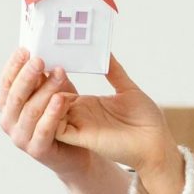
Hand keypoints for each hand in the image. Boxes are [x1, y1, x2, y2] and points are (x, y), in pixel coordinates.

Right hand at [0, 48, 99, 180]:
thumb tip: (43, 50)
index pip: (6, 82)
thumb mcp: (53, 91)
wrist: (77, 152)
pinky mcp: (37, 151)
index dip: (14, 66)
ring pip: (30, 111)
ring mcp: (21, 138)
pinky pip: (43, 129)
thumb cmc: (63, 117)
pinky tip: (61, 99)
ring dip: (45, 90)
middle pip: (16, 95)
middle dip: (27, 75)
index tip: (25, 49)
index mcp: (8, 106)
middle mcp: (9, 122)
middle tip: (40, 59)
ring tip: (59, 74)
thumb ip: (46, 76)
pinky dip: (52, 113)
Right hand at [45, 55, 180, 175]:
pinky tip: (56, 97)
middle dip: (37, 82)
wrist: (157, 143)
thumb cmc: (146, 120)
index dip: (45, 75)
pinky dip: (51, 115)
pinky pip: (56, 128)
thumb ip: (114, 71)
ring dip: (42, 96)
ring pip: (45, 113)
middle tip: (36, 62)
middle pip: (45, 99)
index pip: (55, 88)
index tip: (38, 55)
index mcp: (85, 103)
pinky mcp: (81, 138)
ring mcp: (77, 126)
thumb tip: (106, 51)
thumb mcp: (127, 89)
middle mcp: (78, 115)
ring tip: (44, 75)